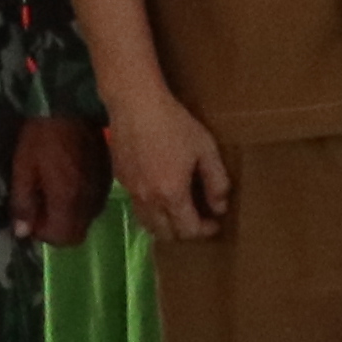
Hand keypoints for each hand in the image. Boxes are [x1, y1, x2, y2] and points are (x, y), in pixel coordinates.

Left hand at [9, 116, 108, 250]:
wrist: (70, 104)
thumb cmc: (41, 136)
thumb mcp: (23, 168)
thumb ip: (23, 203)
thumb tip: (22, 232)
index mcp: (68, 200)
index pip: (61, 238)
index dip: (42, 234)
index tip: (30, 216)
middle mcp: (89, 200)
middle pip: (77, 234)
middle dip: (57, 228)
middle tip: (40, 207)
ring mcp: (101, 189)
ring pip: (86, 219)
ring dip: (69, 215)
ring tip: (53, 193)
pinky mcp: (107, 176)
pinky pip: (94, 202)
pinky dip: (80, 202)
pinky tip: (69, 181)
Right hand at [104, 88, 229, 242]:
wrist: (135, 106)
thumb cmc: (175, 124)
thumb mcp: (205, 149)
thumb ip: (216, 181)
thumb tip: (220, 207)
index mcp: (172, 194)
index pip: (188, 230)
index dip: (205, 230)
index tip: (215, 222)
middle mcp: (149, 200)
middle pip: (166, 234)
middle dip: (185, 233)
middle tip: (199, 219)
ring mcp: (131, 192)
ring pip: (148, 225)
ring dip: (166, 226)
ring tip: (181, 212)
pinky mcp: (121, 182)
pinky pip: (138, 208)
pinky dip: (152, 212)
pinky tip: (161, 196)